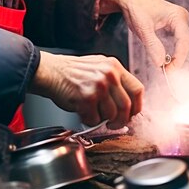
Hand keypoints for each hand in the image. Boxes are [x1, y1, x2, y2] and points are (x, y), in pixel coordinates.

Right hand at [28, 51, 143, 128]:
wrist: (50, 72)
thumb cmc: (72, 72)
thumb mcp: (99, 67)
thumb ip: (115, 80)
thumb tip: (129, 102)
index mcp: (114, 66)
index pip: (137, 90)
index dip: (136, 106)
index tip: (131, 113)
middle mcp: (109, 74)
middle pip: (127, 106)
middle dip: (121, 120)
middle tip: (114, 123)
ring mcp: (98, 86)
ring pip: (111, 115)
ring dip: (102, 119)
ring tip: (92, 111)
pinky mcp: (87, 98)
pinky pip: (95, 119)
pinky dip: (89, 120)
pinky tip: (82, 111)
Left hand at [98, 0, 188, 69]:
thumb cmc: (136, 8)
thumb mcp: (142, 29)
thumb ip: (152, 45)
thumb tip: (160, 63)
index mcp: (177, 15)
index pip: (184, 40)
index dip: (179, 58)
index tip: (170, 70)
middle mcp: (181, 17)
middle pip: (185, 43)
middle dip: (177, 59)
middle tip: (166, 72)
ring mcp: (179, 21)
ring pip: (182, 44)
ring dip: (176, 56)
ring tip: (166, 68)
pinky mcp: (174, 25)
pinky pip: (177, 41)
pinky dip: (173, 51)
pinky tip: (166, 60)